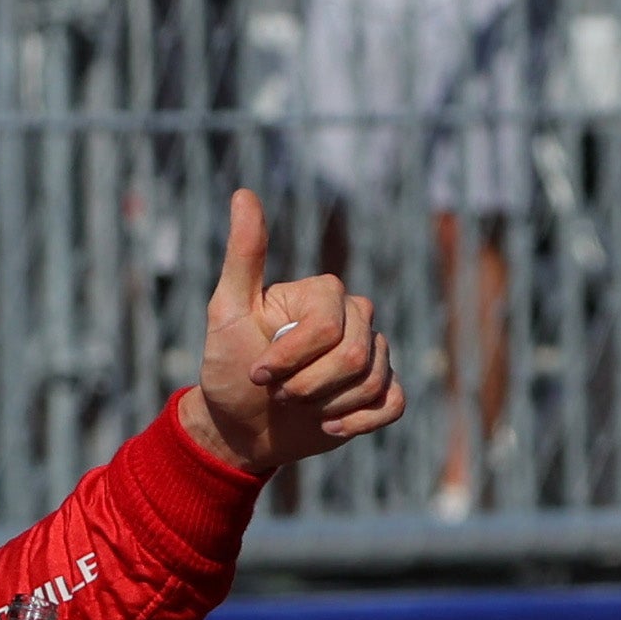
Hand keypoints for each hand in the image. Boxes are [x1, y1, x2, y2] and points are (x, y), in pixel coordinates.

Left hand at [182, 190, 402, 472]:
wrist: (239, 425)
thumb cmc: (229, 366)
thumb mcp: (227, 311)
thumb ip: (243, 256)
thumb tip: (242, 193)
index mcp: (324, 293)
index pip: (328, 327)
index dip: (290, 358)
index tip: (257, 373)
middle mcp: (355, 316)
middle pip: (356, 355)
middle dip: (308, 386)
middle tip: (279, 394)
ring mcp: (372, 354)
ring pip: (373, 381)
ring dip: (326, 406)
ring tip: (299, 408)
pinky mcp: (380, 390)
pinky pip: (394, 404)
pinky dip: (359, 421)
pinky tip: (329, 426)